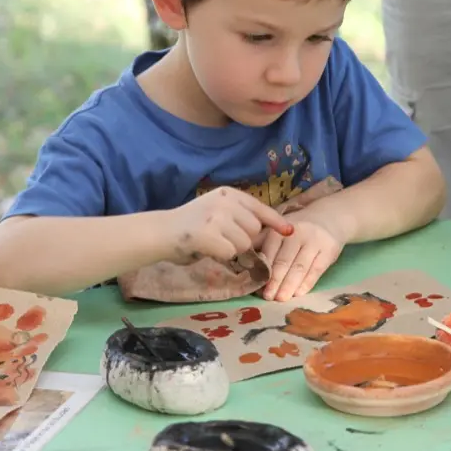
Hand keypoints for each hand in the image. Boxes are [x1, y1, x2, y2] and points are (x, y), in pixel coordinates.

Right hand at [167, 186, 293, 262]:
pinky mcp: (208, 234)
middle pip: (254, 230)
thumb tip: (267, 231)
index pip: (260, 208)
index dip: (276, 222)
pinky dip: (220, 256)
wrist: (160, 231)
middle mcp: (225, 201)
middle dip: (244, 240)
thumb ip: (238, 216)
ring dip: (232, 250)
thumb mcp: (216, 211)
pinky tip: (205, 248)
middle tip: (221, 239)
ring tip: (212, 242)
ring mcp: (217, 217)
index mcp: (228, 194)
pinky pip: (229, 253)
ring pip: (244, 244)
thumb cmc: (189, 224)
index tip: (289, 231)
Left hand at [260, 208, 343, 300]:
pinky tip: (299, 294)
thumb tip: (241, 263)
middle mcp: (297, 233)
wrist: (328, 217)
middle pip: (284, 260)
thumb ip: (262, 243)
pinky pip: (317, 269)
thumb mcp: (278, 230)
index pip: (270, 251)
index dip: (263, 270)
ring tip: (281, 299)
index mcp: (280, 229)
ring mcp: (315, 241)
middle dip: (275, 281)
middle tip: (268, 297)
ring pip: (300, 266)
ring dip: (289, 285)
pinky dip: (307, 283)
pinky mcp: (329, 250)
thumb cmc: (296, 229)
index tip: (256, 286)